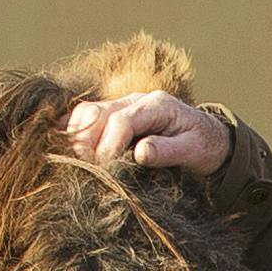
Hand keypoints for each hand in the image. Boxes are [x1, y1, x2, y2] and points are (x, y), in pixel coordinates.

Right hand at [72, 89, 225, 177]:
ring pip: (86, 112)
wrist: (206, 138)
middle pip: (97, 112)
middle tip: (86, 169)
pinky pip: (84, 117)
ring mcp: (121, 105)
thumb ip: (168, 151)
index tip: (104, 170)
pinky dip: (72, 131)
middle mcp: (135, 100)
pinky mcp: (111, 115)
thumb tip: (140, 152)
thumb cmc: (201, 146)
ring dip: (76, 136)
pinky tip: (66, 150)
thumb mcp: (193, 151)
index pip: (121, 120)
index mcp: (157, 105)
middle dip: (86, 142)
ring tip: (78, 164)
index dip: (107, 146)